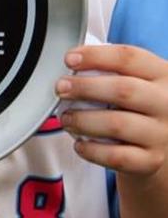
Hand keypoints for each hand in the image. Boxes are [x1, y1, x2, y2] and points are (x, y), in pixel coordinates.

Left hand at [56, 44, 167, 175]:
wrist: (165, 144)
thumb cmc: (141, 104)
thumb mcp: (139, 79)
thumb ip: (113, 70)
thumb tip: (72, 66)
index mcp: (161, 74)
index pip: (129, 57)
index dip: (95, 56)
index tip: (69, 59)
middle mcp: (166, 102)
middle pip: (123, 90)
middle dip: (85, 87)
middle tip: (61, 88)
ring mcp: (161, 134)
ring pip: (117, 125)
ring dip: (84, 120)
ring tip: (66, 118)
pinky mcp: (152, 161)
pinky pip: (117, 157)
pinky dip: (93, 150)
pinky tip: (79, 144)